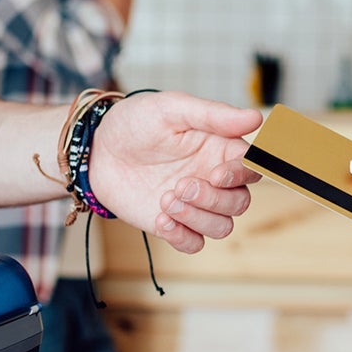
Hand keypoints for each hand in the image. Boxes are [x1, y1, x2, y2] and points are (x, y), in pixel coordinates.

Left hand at [88, 92, 262, 252]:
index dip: (241, 175)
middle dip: (213, 199)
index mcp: (220, 149)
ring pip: (222, 227)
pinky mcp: (173, 223)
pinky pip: (195, 243)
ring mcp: (194, 204)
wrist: (96, 150)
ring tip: (165, 200)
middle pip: (240, 203)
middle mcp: (212, 179)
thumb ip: (214, 115)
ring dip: (198, 218)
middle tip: (180, 185)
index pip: (252, 168)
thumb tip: (256, 118)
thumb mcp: (171, 108)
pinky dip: (182, 236)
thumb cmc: (135, 122)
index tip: (215, 173)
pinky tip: (160, 219)